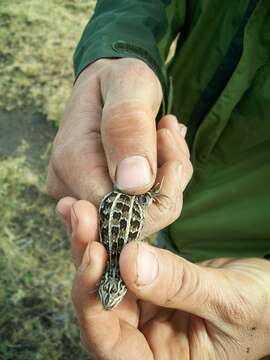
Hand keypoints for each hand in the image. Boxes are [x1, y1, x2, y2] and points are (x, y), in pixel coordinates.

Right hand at [47, 57, 163, 204]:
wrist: (107, 85)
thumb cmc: (118, 80)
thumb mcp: (129, 84)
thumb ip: (128, 128)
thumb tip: (133, 184)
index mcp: (72, 162)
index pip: (118, 213)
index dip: (158, 193)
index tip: (168, 140)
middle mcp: (69, 187)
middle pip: (131, 220)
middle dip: (165, 183)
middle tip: (169, 134)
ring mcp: (81, 195)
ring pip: (140, 216)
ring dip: (166, 179)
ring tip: (165, 135)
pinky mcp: (97, 196)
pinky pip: (140, 207)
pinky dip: (161, 182)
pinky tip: (160, 149)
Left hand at [59, 204, 269, 359]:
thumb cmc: (262, 311)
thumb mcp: (228, 301)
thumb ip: (181, 285)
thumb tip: (130, 260)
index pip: (110, 343)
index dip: (92, 302)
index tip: (94, 254)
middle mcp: (142, 338)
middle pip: (98, 304)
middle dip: (86, 259)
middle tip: (82, 216)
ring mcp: (142, 309)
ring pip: (104, 277)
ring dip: (91, 241)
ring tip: (81, 208)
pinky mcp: (146, 282)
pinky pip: (121, 259)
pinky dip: (108, 235)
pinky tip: (98, 211)